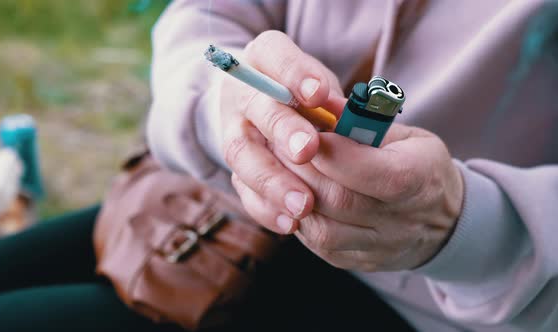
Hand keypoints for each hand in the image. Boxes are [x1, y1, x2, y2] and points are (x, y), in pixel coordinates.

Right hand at [221, 30, 345, 233]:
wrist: (274, 114)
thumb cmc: (309, 97)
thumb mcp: (323, 87)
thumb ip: (334, 101)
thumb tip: (351, 124)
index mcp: (265, 58)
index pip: (272, 54)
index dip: (293, 73)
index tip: (318, 94)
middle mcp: (242, 92)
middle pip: (255, 107)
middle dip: (283, 129)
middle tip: (308, 150)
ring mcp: (232, 130)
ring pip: (241, 155)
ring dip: (272, 180)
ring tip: (302, 204)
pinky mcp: (235, 167)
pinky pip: (243, 190)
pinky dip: (266, 208)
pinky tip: (290, 223)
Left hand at [233, 124, 463, 270]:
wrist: (442, 220)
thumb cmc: (417, 165)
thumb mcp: (403, 135)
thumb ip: (361, 121)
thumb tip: (318, 102)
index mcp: (419, 179)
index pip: (370, 171)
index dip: (330, 152)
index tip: (303, 131)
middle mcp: (402, 221)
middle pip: (338, 200)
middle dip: (301, 170)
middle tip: (278, 145)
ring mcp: (380, 248)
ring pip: (322, 229)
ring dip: (293, 197)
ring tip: (282, 170)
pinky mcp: (358, 262)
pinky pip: (318, 244)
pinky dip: (300, 218)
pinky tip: (294, 194)